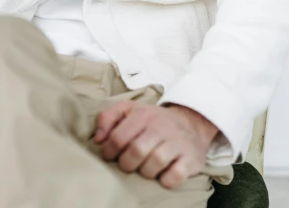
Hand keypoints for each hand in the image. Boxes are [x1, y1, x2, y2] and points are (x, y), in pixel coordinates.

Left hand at [95, 102, 217, 188]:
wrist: (190, 123)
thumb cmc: (152, 121)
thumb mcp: (129, 110)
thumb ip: (107, 118)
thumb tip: (98, 140)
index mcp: (143, 114)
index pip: (118, 138)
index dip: (109, 152)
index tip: (110, 155)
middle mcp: (161, 126)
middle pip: (136, 151)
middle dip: (126, 164)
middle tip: (128, 164)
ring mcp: (177, 142)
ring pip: (155, 163)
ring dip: (145, 172)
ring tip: (145, 168)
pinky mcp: (190, 158)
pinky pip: (175, 176)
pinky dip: (166, 179)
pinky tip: (163, 174)